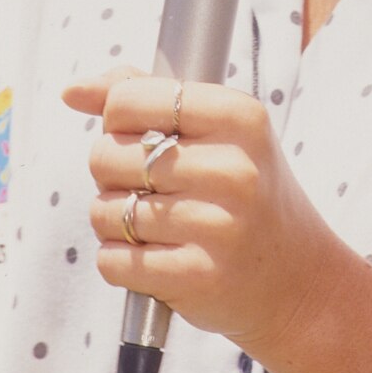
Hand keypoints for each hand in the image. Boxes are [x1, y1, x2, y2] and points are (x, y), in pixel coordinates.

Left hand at [62, 67, 347, 361]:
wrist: (299, 280)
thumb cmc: (246, 194)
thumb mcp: (219, 132)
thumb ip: (147, 97)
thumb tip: (72, 91)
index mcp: (240, 116)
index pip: (129, 99)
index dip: (116, 119)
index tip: (141, 136)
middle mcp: (233, 168)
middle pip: (107, 156)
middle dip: (112, 173)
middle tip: (149, 186)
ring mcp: (218, 226)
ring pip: (105, 211)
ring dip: (115, 221)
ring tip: (154, 224)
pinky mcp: (198, 277)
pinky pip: (113, 261)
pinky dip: (119, 260)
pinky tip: (155, 256)